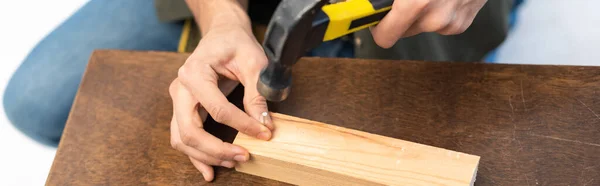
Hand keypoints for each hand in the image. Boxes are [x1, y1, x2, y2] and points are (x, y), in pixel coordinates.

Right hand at [169, 24, 273, 180]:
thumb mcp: (254, 61)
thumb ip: (257, 92)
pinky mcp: (183, 110)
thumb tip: (264, 123)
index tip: (264, 134)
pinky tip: (210, 171)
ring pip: (183, 139)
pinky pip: (184, 138)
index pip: (217, 109)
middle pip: (190, 131)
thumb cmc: (236, 43)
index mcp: (194, 73)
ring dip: (206, 156)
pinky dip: (196, 156)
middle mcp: (180, 89)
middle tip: (244, 156)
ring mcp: (178, 101)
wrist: (222, 34)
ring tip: (233, 162)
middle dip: (217, 149)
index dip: (242, 125)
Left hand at [371, 0, 486, 47]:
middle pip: (402, 31)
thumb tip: (366, 2)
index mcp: (416, 4)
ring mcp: (451, 23)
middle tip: (401, 0)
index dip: (376, 26)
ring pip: (421, 26)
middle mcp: (435, 18)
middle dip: (398, 16)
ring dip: (418, 13)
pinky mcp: (463, 23)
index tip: (373, 18)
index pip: (384, 37)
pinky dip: (436, 11)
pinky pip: (439, 23)